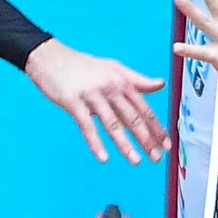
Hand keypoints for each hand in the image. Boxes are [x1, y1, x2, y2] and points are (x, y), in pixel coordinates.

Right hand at [24, 39, 168, 163]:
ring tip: (136, 161)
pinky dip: (95, 143)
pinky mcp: (73, 102)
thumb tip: (161, 84)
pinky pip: (86, 126)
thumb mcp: (114, 68)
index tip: (166, 143)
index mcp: (122, 81)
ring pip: (112, 124)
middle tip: (156, 157)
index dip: (157, 127)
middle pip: (132, 118)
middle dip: (147, 140)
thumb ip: (138, 80)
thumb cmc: (82, 65)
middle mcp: (110, 88)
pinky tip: (103, 157)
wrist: (50, 57)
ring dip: (125, 145)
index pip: (144, 108)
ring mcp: (92, 95)